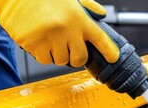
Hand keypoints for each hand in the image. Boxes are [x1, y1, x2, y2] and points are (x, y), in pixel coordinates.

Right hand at [0, 0, 119, 66]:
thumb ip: (87, 6)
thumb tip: (101, 14)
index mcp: (78, 18)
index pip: (100, 38)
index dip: (109, 50)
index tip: (113, 58)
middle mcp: (67, 30)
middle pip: (79, 58)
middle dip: (76, 57)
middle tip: (69, 48)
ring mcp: (50, 39)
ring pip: (61, 60)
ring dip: (57, 54)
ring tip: (50, 38)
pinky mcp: (34, 46)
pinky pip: (44, 60)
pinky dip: (43, 54)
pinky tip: (39, 40)